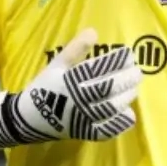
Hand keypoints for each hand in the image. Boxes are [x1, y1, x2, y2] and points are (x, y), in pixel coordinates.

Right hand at [0, 28, 141, 147]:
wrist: (28, 118)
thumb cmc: (44, 88)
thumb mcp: (56, 65)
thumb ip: (75, 49)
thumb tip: (94, 32)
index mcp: (69, 81)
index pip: (97, 69)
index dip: (115, 61)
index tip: (128, 54)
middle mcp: (77, 99)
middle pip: (108, 89)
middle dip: (126, 79)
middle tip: (138, 71)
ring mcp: (81, 118)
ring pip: (109, 108)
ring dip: (126, 98)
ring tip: (134, 89)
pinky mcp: (84, 133)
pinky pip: (105, 130)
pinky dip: (118, 124)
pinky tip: (129, 115)